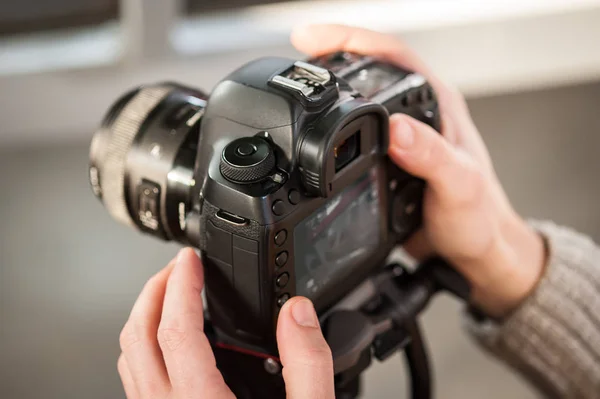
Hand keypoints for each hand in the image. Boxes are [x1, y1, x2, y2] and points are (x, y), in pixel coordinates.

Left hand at [117, 248, 333, 398]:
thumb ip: (308, 364)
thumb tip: (297, 313)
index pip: (176, 330)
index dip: (181, 286)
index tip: (190, 260)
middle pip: (137, 337)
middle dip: (153, 292)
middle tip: (177, 267)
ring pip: (128, 359)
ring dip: (144, 317)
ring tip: (171, 295)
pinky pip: (137, 381)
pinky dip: (146, 347)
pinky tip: (173, 343)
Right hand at [292, 24, 546, 317]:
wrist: (474, 252)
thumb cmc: (480, 218)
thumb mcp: (459, 186)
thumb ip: (431, 156)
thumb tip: (396, 128)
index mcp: (438, 107)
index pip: (393, 57)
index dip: (351, 41)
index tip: (314, 40)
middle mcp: (419, 116)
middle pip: (371, 69)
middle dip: (332, 55)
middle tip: (300, 52)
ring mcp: (403, 137)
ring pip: (360, 100)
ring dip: (330, 88)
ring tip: (300, 83)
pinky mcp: (389, 160)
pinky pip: (355, 133)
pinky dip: (331, 126)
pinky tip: (316, 129)